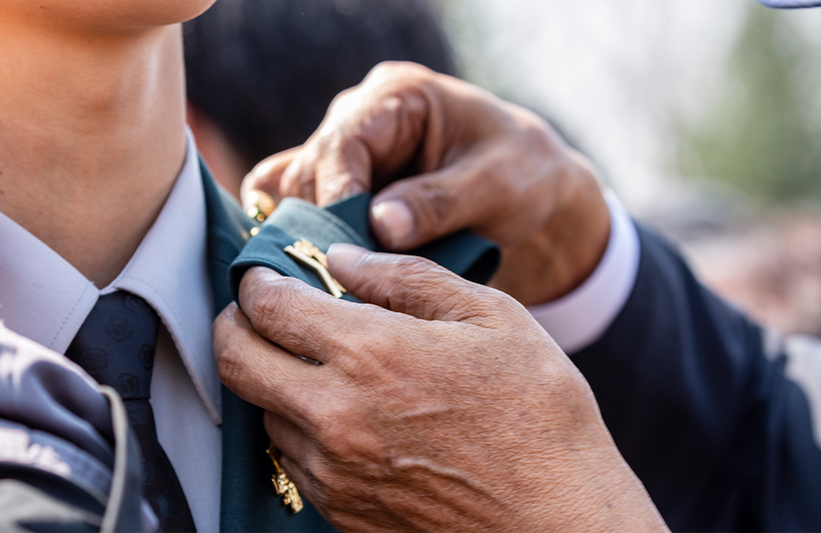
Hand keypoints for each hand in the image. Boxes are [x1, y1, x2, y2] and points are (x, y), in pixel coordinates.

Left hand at [214, 245, 667, 532]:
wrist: (558, 518)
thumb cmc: (537, 411)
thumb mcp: (488, 317)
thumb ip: (406, 278)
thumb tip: (344, 259)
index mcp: (369, 354)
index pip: (269, 307)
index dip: (256, 281)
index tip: (264, 274)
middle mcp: (335, 415)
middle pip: (236, 361)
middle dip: (234, 325)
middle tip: (256, 310)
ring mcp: (333, 470)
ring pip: (260, 412)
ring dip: (269, 378)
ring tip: (308, 361)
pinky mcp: (341, 510)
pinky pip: (291, 458)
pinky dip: (297, 425)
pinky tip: (337, 411)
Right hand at [242, 62, 610, 305]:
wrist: (531, 188)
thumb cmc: (522, 174)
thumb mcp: (496, 186)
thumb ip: (440, 203)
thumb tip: (382, 227)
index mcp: (398, 94)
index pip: (342, 143)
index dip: (336, 198)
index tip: (346, 250)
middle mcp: (361, 114)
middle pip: (309, 170)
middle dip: (321, 225)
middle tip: (339, 280)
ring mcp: (347, 148)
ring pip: (297, 193)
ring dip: (312, 237)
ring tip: (332, 283)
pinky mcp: (343, 182)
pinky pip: (302, 205)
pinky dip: (304, 236)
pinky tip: (315, 272)